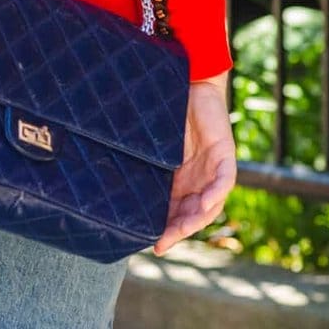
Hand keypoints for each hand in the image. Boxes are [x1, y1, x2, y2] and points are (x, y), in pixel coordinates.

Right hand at [155, 77, 236, 253]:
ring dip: (198, 218)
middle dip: (180, 230)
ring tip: (183, 228)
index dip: (168, 231)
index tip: (153, 245)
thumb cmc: (168, 113)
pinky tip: (205, 202)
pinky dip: (216, 193)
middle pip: (195, 215)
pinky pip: (225, 180)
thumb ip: (141, 163)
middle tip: (164, 242)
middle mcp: (199, 181)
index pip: (177, 214)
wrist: (192, 83)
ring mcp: (214, 169)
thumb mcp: (151, 145)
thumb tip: (103, 173)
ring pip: (211, 204)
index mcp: (181, 182)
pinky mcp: (225, 154)